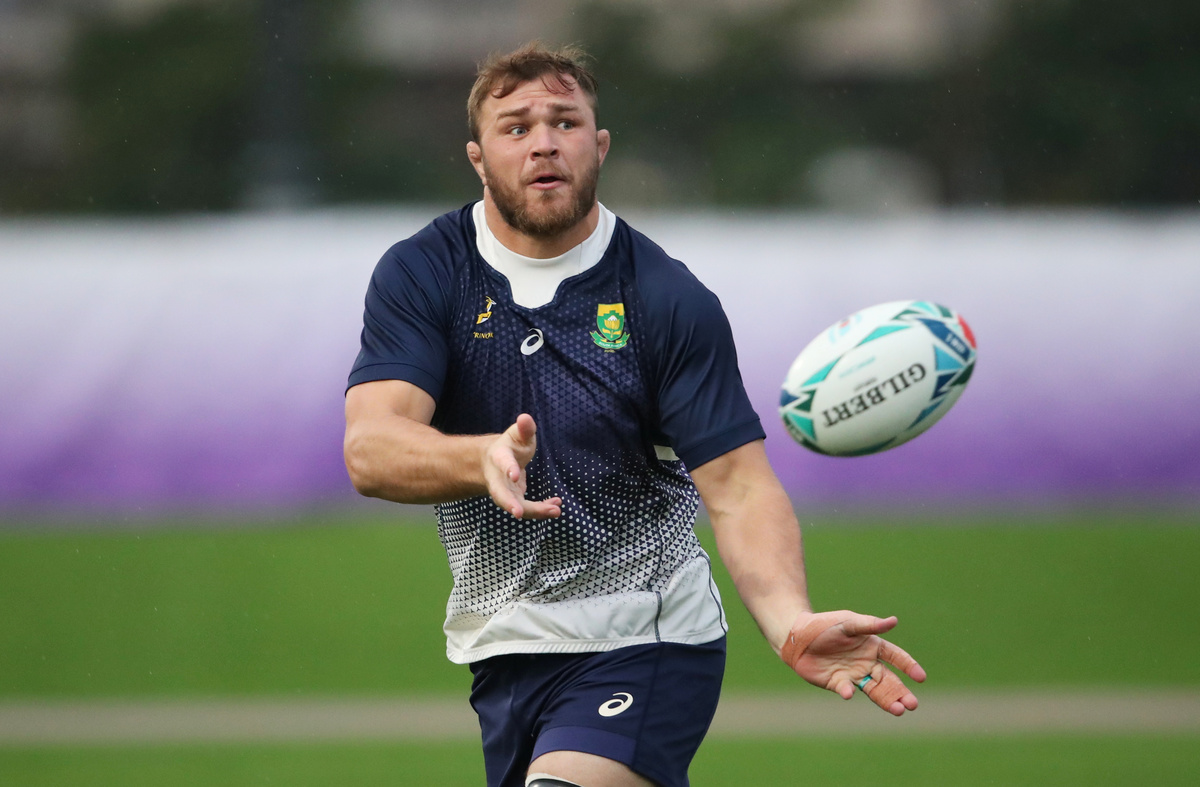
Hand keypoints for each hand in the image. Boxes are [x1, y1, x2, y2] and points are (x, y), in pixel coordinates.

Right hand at [482, 414, 561, 518]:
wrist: (495, 462)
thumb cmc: (510, 446)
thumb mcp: (517, 434)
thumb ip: (524, 429)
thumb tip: (525, 417)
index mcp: (499, 458)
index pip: (503, 463)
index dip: (508, 468)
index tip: (515, 474)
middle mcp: (498, 479)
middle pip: (500, 494)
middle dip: (509, 503)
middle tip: (518, 513)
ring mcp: (505, 492)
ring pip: (517, 506)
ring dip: (535, 511)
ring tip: (555, 511)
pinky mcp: (515, 501)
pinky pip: (528, 510)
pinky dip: (542, 510)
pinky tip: (556, 508)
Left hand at [781, 610, 925, 715]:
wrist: (797, 636)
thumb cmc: (825, 624)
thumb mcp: (849, 622)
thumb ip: (870, 625)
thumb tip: (894, 621)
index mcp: (872, 646)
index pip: (895, 657)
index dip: (908, 666)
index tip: (920, 677)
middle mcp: (866, 663)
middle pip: (888, 680)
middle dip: (901, 692)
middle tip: (912, 705)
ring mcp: (852, 675)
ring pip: (874, 691)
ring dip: (886, 700)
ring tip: (898, 710)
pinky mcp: (837, 683)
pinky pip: (846, 690)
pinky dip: (847, 692)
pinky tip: (849, 693)